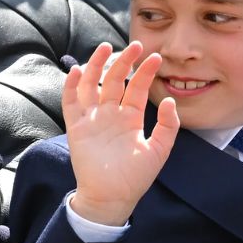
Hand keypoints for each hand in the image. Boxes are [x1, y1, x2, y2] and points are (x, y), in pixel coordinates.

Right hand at [63, 42, 179, 225]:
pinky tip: (79, 71)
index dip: (145, 72)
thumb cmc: (136, 177)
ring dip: (97, 66)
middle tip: (135, 45)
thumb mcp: (159, 150)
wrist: (113, 197)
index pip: (137, 88)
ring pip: (92, 85)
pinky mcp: (76, 127)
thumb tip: (170, 101)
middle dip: (124, 62)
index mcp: (131, 118)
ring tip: (105, 48)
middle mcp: (111, 114)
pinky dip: (73, 86)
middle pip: (115, 80)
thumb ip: (167, 126)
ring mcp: (93, 119)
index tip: (155, 57)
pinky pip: (71, 102)